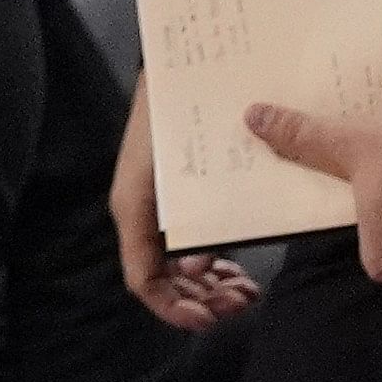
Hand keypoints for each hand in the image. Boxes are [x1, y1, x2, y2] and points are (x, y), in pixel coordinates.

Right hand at [111, 75, 260, 331]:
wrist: (177, 63)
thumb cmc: (167, 109)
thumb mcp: (163, 163)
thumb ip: (171, 212)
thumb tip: (197, 263)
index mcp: (135, 211)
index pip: (145, 281)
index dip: (175, 308)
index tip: (211, 317)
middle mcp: (146, 215)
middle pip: (168, 282)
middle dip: (202, 300)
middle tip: (241, 302)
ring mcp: (166, 206)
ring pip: (185, 267)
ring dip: (213, 287)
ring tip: (246, 291)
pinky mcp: (187, 195)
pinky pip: (200, 242)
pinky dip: (220, 263)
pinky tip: (242, 269)